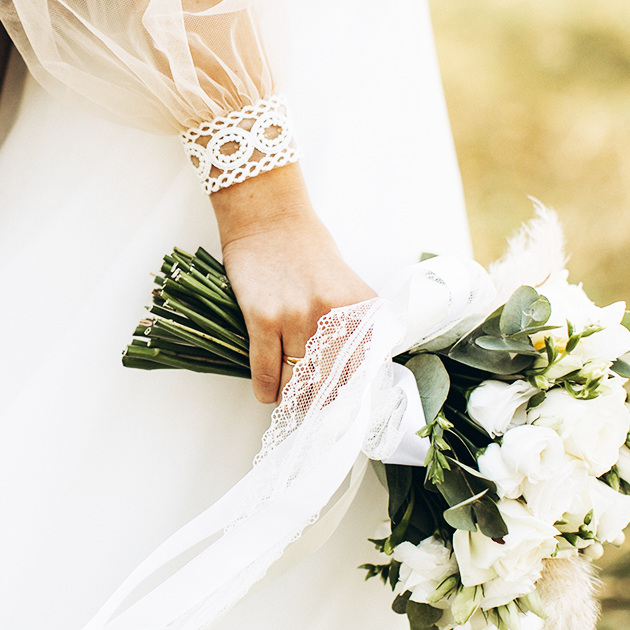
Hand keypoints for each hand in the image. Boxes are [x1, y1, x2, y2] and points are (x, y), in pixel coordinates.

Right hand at [207, 164, 376, 402]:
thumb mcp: (348, 284)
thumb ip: (357, 323)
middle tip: (315, 411)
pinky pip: (266, 371)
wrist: (269, 218)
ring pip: (297, 380)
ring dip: (293, 398)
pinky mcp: (263, 318)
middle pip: (331, 380)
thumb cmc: (308, 250)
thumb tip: (361, 369)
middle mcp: (332, 314)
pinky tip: (269, 393)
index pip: (366, 365)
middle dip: (322, 402)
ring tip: (291, 400)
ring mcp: (297, 316)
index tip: (347, 406)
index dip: (354, 391)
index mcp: (360, 306)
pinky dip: (267, 390)